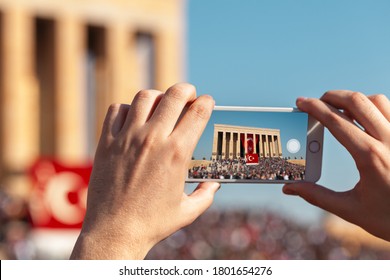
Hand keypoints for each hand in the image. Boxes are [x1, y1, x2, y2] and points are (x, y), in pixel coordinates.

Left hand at [70, 83, 219, 258]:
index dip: (207, 102)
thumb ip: (206, 195)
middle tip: (188, 95)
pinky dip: (129, 108)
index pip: (198, 112)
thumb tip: (215, 185)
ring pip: (145, 96)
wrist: (115, 232)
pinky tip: (134, 119)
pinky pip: (118, 110)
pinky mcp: (107, 142)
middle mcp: (153, 139)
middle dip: (187, 90)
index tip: (207, 102)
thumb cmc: (152, 223)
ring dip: (158, 96)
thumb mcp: (187, 211)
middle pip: (174, 95)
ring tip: (161, 105)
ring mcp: (128, 138)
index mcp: (177, 153)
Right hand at [283, 91, 389, 240]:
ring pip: (377, 101)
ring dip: (355, 100)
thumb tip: (290, 189)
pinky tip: (364, 120)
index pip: (336, 121)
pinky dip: (374, 107)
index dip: (315, 108)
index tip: (302, 102)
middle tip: (318, 101)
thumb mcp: (351, 210)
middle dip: (332, 96)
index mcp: (370, 157)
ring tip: (340, 109)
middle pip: (357, 101)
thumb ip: (317, 196)